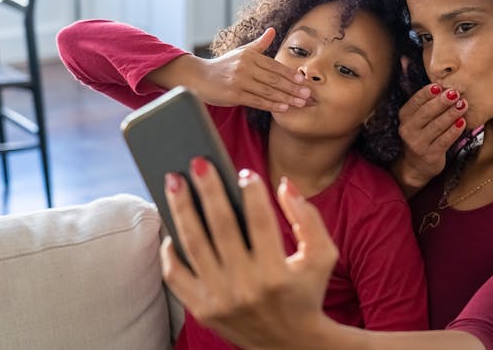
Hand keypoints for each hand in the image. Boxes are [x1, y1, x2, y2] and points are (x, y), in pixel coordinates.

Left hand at [160, 159, 336, 349]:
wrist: (292, 344)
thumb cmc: (307, 291)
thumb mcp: (322, 255)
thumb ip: (307, 217)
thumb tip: (284, 184)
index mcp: (277, 273)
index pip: (259, 221)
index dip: (252, 192)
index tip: (244, 171)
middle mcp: (246, 287)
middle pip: (220, 227)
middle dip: (208, 190)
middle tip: (198, 162)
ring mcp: (220, 301)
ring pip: (194, 245)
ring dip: (181, 209)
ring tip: (175, 182)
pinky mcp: (203, 311)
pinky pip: (176, 276)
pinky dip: (170, 251)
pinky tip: (172, 227)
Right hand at [201, 28, 309, 111]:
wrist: (199, 77)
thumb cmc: (223, 65)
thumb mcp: (241, 51)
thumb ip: (259, 44)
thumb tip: (272, 30)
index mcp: (250, 56)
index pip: (274, 66)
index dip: (290, 74)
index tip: (304, 81)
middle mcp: (245, 67)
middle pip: (274, 79)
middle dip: (293, 88)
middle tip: (308, 95)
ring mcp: (239, 81)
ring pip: (268, 91)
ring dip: (286, 98)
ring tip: (300, 103)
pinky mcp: (233, 94)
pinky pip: (256, 101)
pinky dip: (271, 105)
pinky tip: (283, 108)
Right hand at [394, 83, 467, 193]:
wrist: (416, 166)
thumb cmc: (421, 135)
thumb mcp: (417, 119)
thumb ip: (426, 104)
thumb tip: (443, 86)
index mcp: (404, 117)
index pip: (415, 102)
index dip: (427, 93)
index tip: (439, 86)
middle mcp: (408, 130)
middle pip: (426, 113)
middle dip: (442, 102)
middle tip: (455, 93)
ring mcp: (418, 143)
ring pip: (437, 126)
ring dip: (451, 114)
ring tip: (463, 105)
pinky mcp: (430, 155)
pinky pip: (444, 140)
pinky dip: (454, 130)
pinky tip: (462, 122)